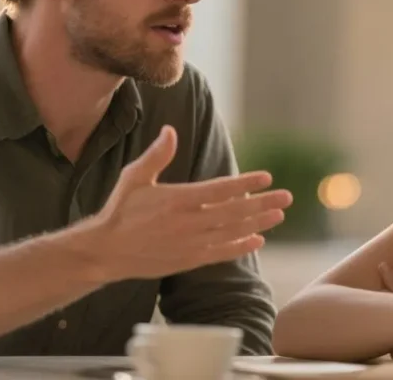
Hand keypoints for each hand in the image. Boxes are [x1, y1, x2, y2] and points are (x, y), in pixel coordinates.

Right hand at [72, 126, 292, 281]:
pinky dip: (240, 247)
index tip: (266, 177)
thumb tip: (171, 130)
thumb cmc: (120, 210)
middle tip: (287, 196)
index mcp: (177, 199)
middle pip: (234, 211)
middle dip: (262, 203)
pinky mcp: (188, 261)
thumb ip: (157, 155)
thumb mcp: (134, 177)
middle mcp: (187, 222)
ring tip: (279, 215)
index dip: (245, 183)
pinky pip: (221, 253)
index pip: (220, 190)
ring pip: (232, 232)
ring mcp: (190, 244)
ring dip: (258, 223)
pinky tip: (257, 240)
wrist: (106, 251)